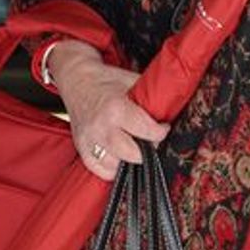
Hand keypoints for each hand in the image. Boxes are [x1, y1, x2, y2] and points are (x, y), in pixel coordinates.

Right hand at [49, 40, 170, 180]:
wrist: (77, 80)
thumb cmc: (108, 80)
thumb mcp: (132, 81)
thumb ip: (149, 97)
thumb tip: (172, 108)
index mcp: (116, 108)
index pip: (145, 130)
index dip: (160, 132)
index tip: (164, 128)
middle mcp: (101, 127)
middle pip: (131, 154)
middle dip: (147, 150)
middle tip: (151, 141)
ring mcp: (88, 140)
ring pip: (114, 166)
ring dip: (129, 161)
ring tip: (136, 148)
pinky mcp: (81, 148)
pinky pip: (99, 170)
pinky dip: (112, 169)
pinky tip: (120, 157)